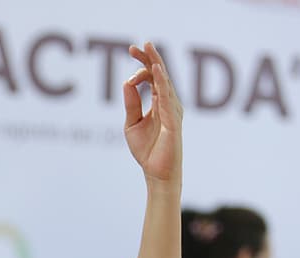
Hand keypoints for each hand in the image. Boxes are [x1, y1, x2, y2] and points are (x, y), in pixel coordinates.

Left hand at [123, 42, 182, 184]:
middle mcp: (168, 104)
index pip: (151, 77)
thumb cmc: (147, 150)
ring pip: (165, 83)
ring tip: (149, 50)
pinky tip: (156, 71)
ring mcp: (172, 111)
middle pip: (160, 75)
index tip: (129, 55)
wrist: (156, 173)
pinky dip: (161, 84)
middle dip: (150, 58)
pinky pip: (167, 99)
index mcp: (159, 102)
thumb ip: (131, 103)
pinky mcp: (172, 122)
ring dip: (156, 65)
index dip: (141, 66)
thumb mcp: (132, 124)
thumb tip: (127, 82)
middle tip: (140, 44)